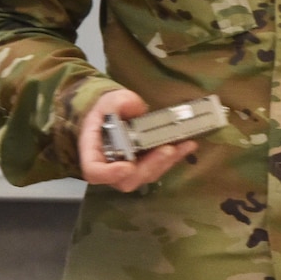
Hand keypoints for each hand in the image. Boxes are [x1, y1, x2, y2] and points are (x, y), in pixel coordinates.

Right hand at [78, 88, 197, 192]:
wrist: (114, 113)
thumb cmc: (107, 110)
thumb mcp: (109, 101)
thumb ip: (119, 103)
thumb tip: (135, 107)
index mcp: (93, 152)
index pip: (94, 171)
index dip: (110, 174)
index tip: (127, 166)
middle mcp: (110, 167)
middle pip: (126, 179)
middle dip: (150, 166)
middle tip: (167, 150)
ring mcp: (128, 170)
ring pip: (146, 176)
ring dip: (166, 162)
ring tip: (183, 145)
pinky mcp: (144, 167)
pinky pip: (158, 168)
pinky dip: (173, 158)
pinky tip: (187, 145)